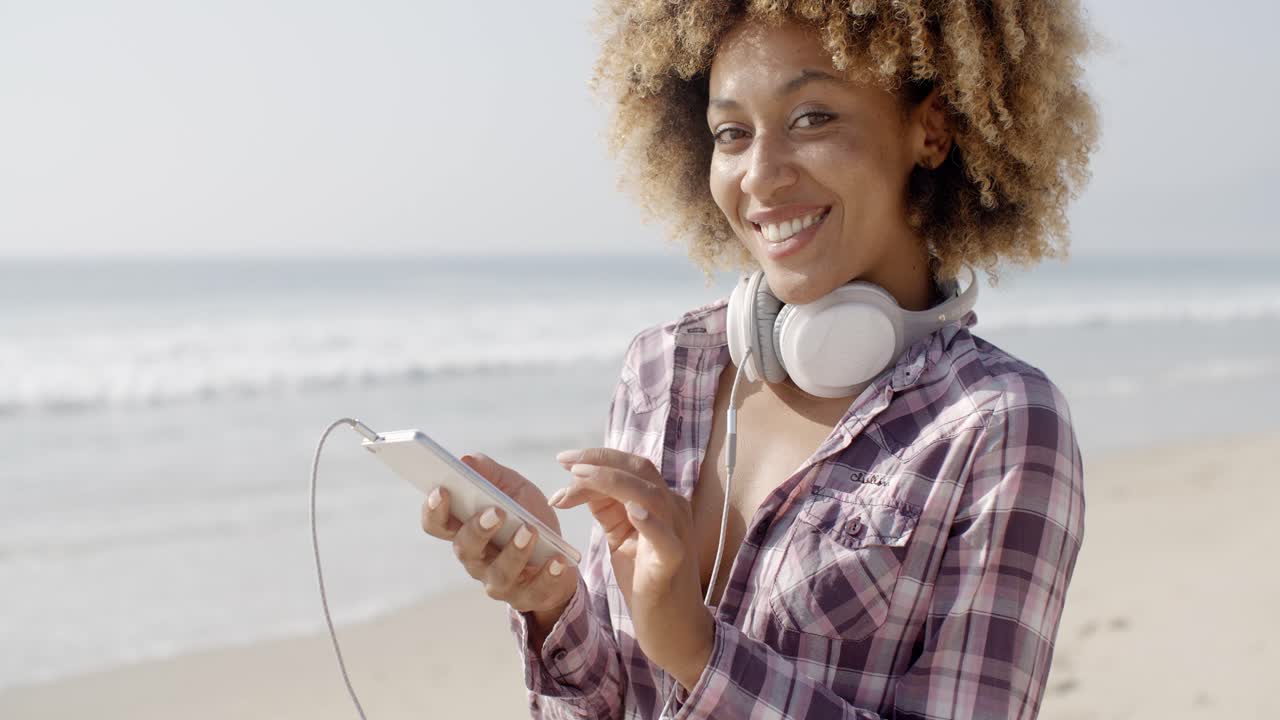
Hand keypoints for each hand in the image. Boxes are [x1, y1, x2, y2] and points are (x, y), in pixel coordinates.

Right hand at [419, 453, 577, 627]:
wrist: (559, 557)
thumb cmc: (528, 518)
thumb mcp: (514, 489)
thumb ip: (491, 474)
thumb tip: (467, 460)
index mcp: (466, 529)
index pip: (436, 524)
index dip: (433, 509)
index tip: (441, 489)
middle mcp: (476, 559)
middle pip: (464, 548)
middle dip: (477, 529)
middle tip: (497, 512)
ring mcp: (499, 581)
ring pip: (498, 573)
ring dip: (514, 551)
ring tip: (531, 531)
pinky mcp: (528, 596)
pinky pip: (535, 590)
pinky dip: (547, 575)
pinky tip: (557, 560)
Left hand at [551, 448, 713, 689]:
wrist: (673, 628)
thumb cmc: (644, 580)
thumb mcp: (620, 536)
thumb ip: (605, 507)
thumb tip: (574, 484)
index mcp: (660, 502)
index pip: (631, 466)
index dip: (598, 456)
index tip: (564, 458)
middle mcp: (673, 510)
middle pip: (639, 470)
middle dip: (600, 461)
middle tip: (566, 462)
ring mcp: (677, 534)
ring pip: (649, 495)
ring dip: (613, 481)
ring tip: (580, 477)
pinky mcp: (674, 561)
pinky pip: (664, 538)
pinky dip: (649, 521)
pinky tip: (632, 510)